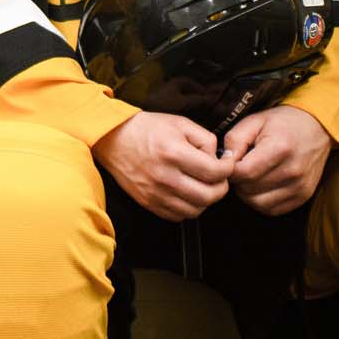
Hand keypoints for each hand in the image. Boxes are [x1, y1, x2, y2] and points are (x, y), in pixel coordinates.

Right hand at [93, 111, 233, 221]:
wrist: (111, 138)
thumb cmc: (145, 128)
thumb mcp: (179, 123)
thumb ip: (205, 139)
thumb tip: (219, 159)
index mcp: (173, 152)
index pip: (215, 172)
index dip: (228, 168)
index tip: (225, 163)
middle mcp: (164, 176)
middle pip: (209, 196)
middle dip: (221, 187)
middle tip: (218, 178)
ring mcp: (155, 192)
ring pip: (195, 210)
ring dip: (204, 200)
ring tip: (201, 186)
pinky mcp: (147, 202)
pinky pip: (177, 216)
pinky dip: (186, 208)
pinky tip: (184, 194)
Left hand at [220, 105, 330, 215]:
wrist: (316, 129)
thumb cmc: (281, 123)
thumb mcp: (254, 121)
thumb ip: (234, 139)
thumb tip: (224, 162)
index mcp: (279, 149)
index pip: (243, 173)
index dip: (229, 170)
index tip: (230, 162)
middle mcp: (293, 171)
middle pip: (249, 190)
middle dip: (237, 181)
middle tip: (239, 169)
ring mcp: (301, 186)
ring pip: (259, 203)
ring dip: (247, 193)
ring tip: (249, 177)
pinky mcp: (304, 196)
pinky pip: (273, 209)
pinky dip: (261, 201)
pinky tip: (260, 186)